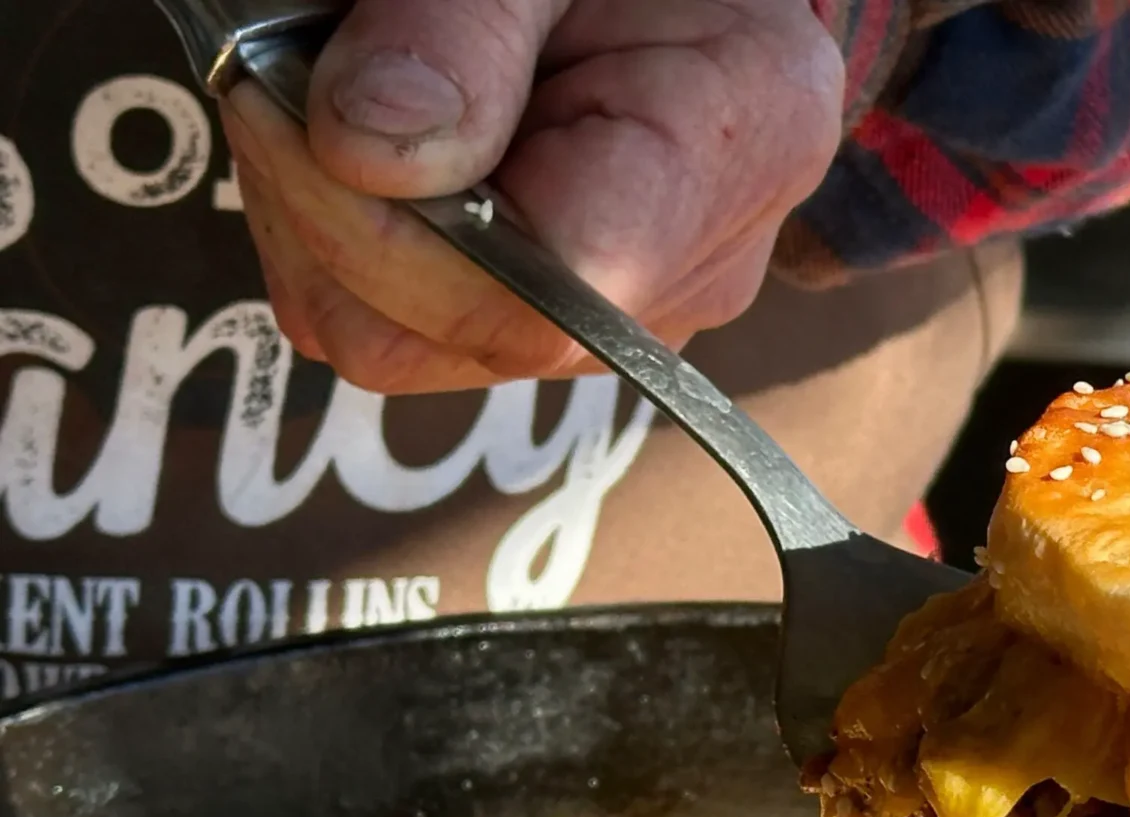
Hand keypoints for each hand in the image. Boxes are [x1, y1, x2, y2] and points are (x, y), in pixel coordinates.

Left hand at [220, 0, 844, 394]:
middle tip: (277, 77)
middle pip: (465, 332)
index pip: (538, 295)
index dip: (382, 231)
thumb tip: (359, 149)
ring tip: (319, 93)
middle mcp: (693, 263)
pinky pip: (419, 322)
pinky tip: (358, 137)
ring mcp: (632, 304)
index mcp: (728, 146)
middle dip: (330, 217)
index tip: (286, 102)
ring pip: (415, 345)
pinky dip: (345, 236)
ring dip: (319, 226)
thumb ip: (461, 33)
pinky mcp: (566, 307)